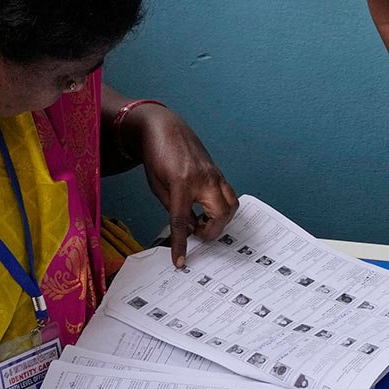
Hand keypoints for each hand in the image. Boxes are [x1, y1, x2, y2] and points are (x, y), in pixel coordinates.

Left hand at [126, 105, 239, 265]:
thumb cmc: (157, 154)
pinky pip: (228, 194)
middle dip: (210, 231)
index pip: (182, 221)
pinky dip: (221, 206)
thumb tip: (188, 227)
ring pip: (231, 205)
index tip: (180, 261)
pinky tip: (206, 208)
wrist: (165, 127)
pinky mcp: (218, 172)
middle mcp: (204, 178)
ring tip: (203, 221)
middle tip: (196, 234)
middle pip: (220, 215)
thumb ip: (172, 209)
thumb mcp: (157, 186)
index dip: (181, 244)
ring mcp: (214, 174)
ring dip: (220, 219)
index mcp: (182, 182)